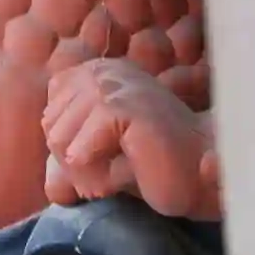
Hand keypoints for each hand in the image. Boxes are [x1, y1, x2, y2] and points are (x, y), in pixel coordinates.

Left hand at [43, 57, 220, 219]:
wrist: (203, 174)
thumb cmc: (153, 166)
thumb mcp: (100, 157)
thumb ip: (68, 157)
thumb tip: (52, 185)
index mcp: (93, 72)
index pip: (50, 119)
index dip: (74, 151)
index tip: (114, 152)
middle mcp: (101, 70)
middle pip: (53, 132)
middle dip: (81, 166)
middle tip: (123, 166)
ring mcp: (113, 85)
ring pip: (61, 145)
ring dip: (93, 175)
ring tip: (129, 167)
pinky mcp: (123, 108)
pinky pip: (80, 155)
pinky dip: (103, 180)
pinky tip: (134, 171)